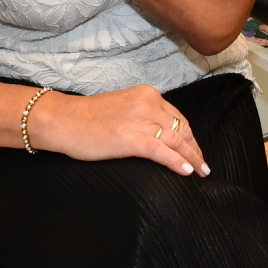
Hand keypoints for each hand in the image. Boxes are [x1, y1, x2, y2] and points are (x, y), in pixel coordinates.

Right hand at [28, 84, 210, 176]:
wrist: (63, 120)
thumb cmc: (87, 118)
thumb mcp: (122, 108)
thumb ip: (142, 116)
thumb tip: (159, 135)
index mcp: (147, 95)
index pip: (178, 118)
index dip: (190, 137)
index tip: (196, 151)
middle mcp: (148, 103)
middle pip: (182, 129)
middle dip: (195, 149)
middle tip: (204, 166)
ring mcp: (140, 120)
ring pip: (176, 140)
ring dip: (193, 158)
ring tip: (201, 172)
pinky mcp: (131, 137)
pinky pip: (162, 151)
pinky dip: (178, 162)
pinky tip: (187, 172)